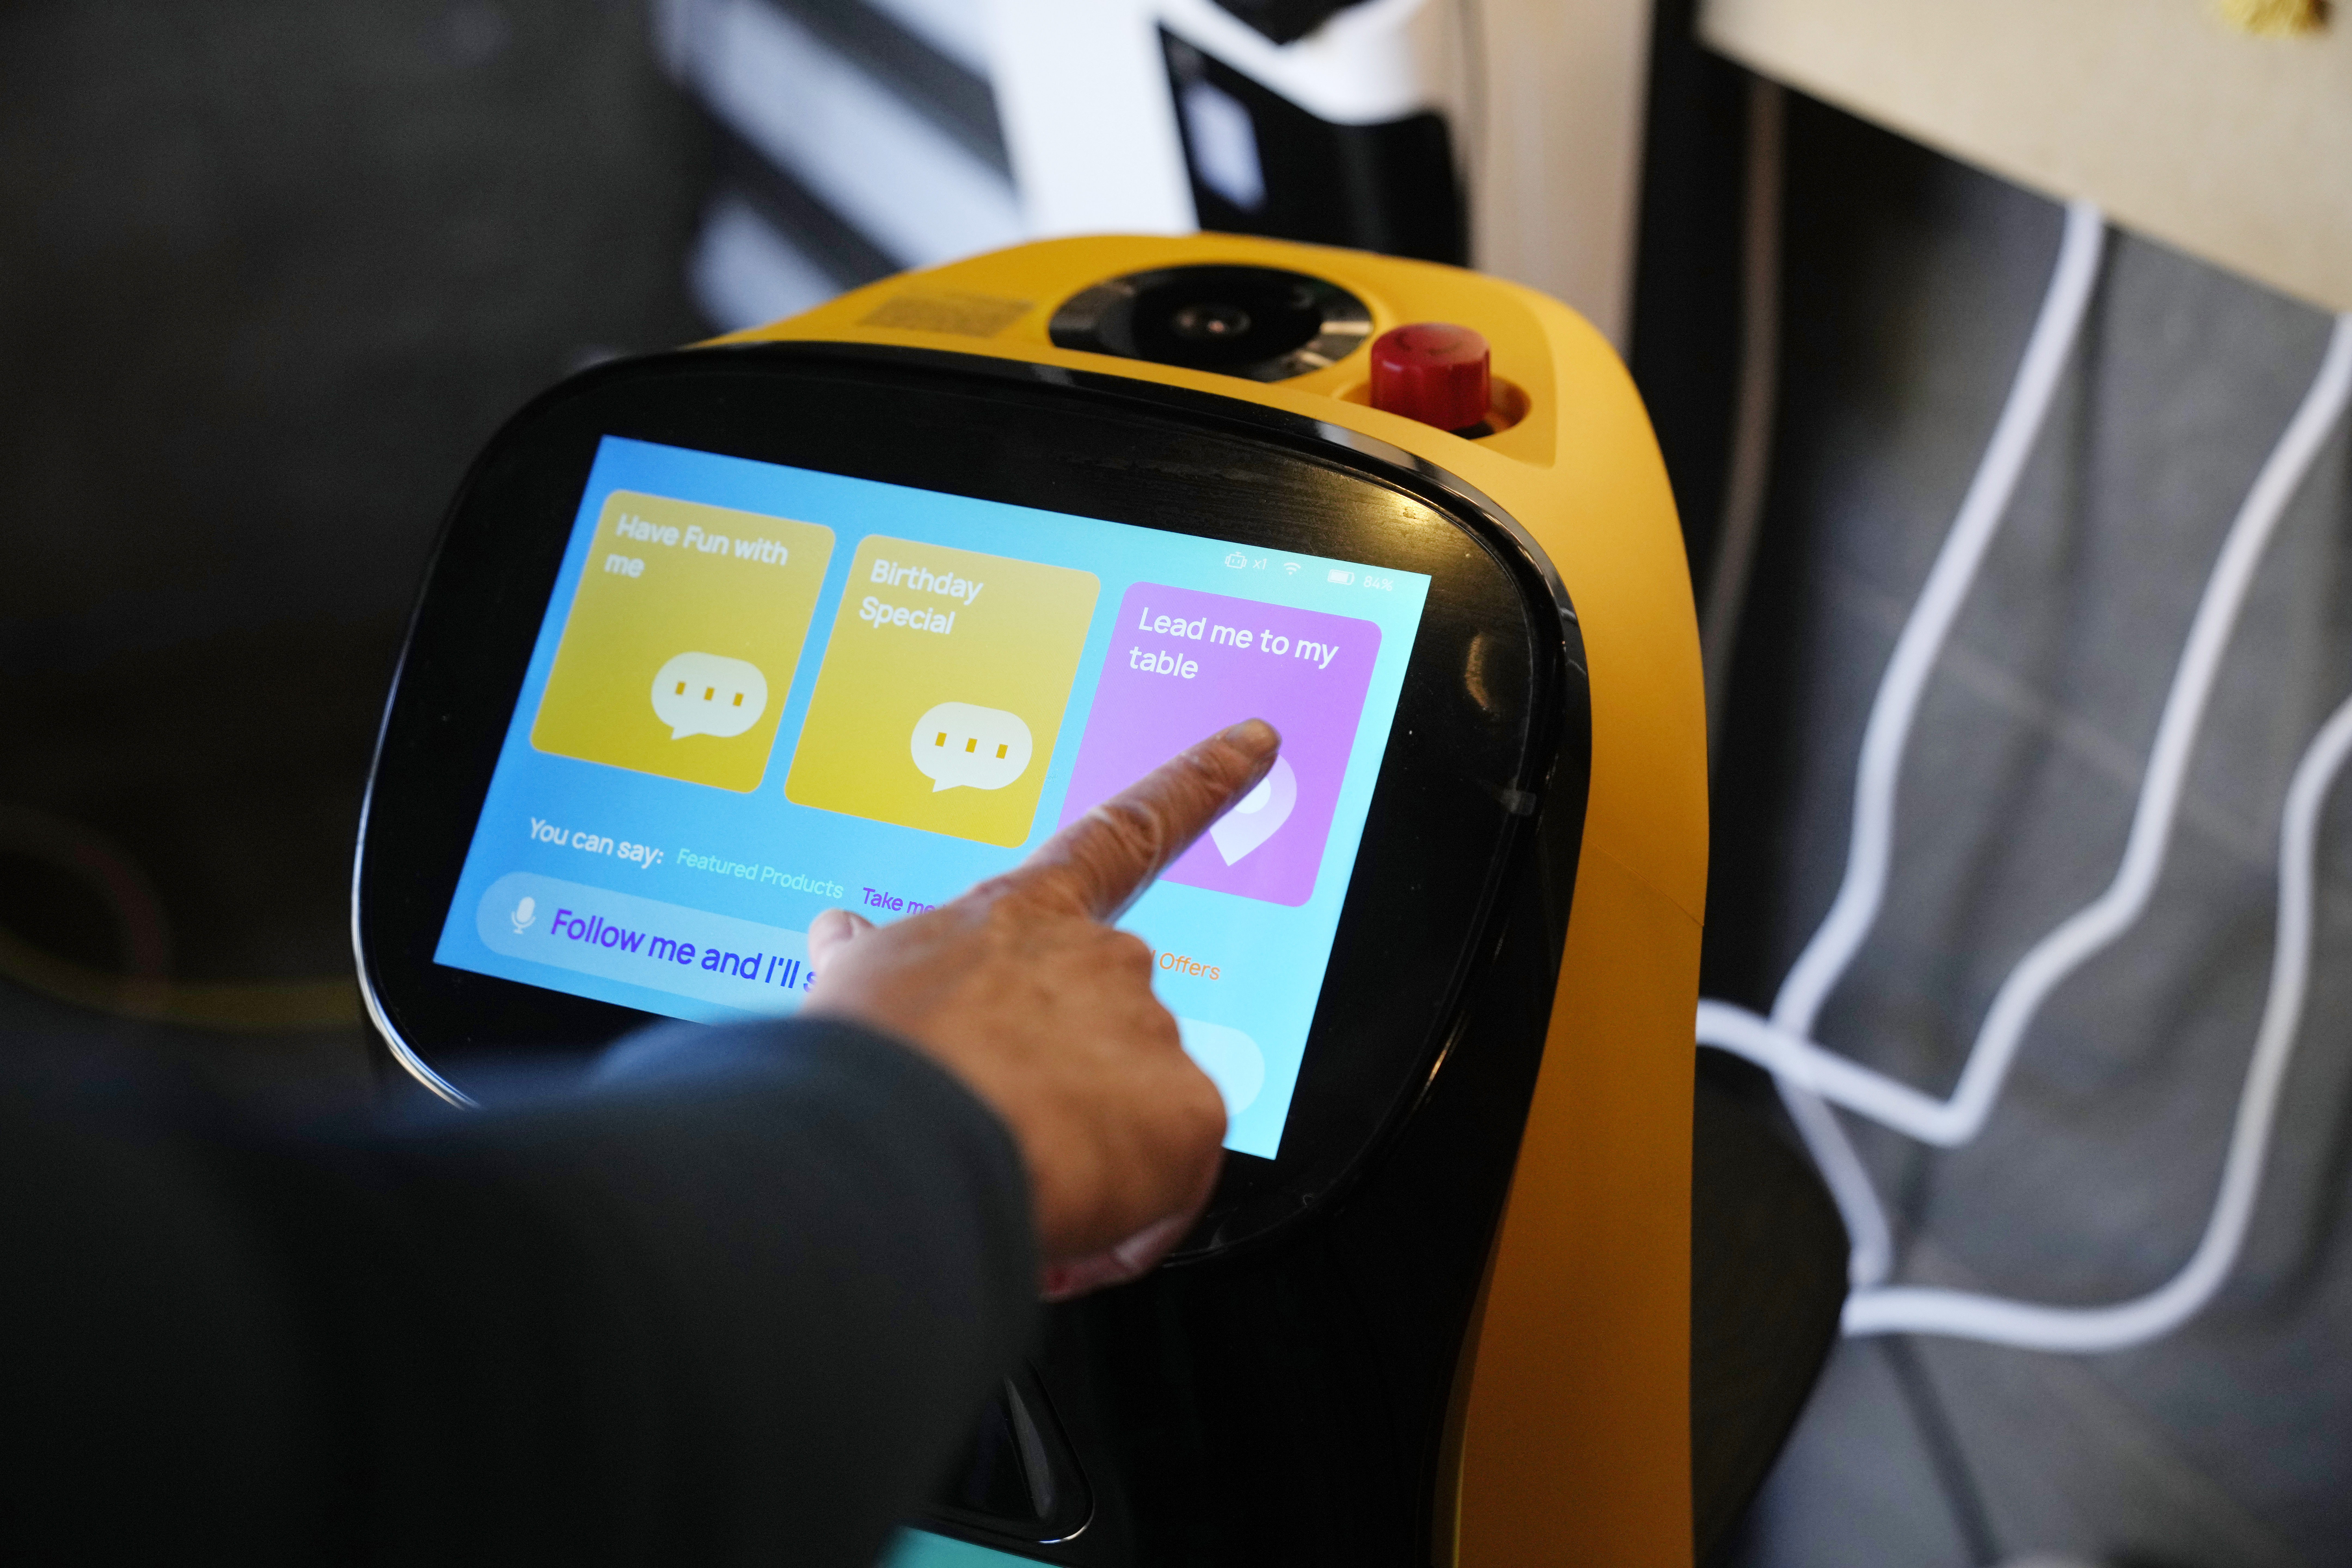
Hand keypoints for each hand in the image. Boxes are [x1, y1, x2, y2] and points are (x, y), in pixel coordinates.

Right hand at [804, 719, 1278, 1299]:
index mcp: (1024, 918)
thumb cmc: (866, 1066)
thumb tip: (840, 932)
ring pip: (1128, 1127)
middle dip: (1066, 1100)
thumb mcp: (854, 989)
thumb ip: (867, 961)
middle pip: (1112, 1037)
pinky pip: (1159, 1199)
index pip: (1123, 832)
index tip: (1256, 741)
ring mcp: (1153, 1032)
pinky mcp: (1190, 1118)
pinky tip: (1047, 1227)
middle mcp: (1105, 959)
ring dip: (1079, 1167)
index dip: (1197, 780)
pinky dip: (1110, 1231)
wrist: (892, 1141)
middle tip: (994, 1140)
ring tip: (999, 1183)